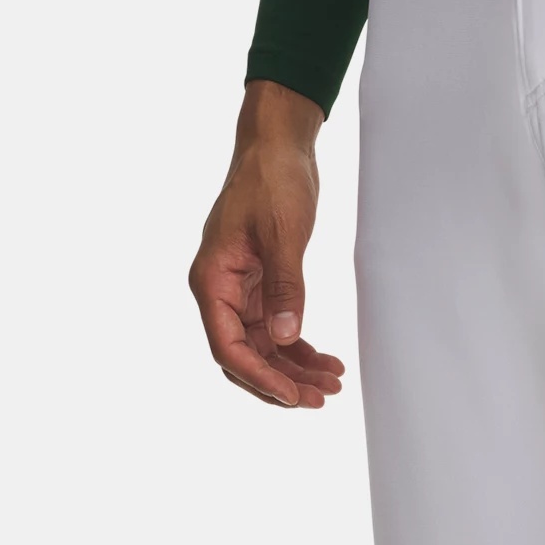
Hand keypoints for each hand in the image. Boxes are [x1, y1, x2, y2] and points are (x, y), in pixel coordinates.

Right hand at [188, 82, 345, 407]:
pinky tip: (326, 361)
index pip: (228, 347)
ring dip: (295, 369)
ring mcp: (241, 291)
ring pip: (264, 348)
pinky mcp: (261, 285)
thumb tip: (286, 338)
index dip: (260, 377)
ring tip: (332, 385)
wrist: (277, 145)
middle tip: (320, 399)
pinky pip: (276, 329)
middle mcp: (220, 291)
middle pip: (245, 356)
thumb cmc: (271, 179)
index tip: (293, 396)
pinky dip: (299, 347)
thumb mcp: (282, 234)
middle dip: (281, 382)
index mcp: (212, 280)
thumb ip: (284, 288)